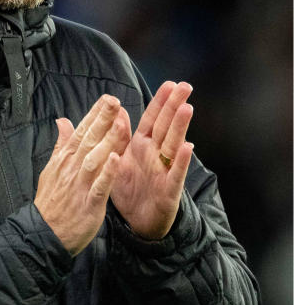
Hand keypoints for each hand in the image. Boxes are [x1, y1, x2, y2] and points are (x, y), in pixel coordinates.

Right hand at [35, 95, 129, 255]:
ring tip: (120, 124)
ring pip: (95, 159)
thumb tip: (62, 121)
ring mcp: (80, 185)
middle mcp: (72, 169)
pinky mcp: (89, 204)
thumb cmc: (51, 202)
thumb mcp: (51, 169)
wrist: (44, 234)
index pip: (80, 132)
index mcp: (65, 160)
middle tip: (114, 101)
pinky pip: (100, 186)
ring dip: (107, 142)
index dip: (94, 115)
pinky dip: (107, 173)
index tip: (107, 98)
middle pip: (88, 140)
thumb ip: (61, 145)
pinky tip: (116, 160)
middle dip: (102, 120)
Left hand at [110, 81, 193, 238]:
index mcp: (142, 146)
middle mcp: (156, 154)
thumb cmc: (130, 188)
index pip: (152, 119)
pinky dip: (181, 160)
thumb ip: (118, 136)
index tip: (170, 83)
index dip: (160, 102)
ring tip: (187, 108)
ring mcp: (165, 170)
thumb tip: (117, 110)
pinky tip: (188, 147)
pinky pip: (175, 173)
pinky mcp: (169, 189)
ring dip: (180, 127)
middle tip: (185, 86)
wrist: (136, 222)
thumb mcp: (120, 159)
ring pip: (174, 145)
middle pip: (166, 126)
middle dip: (174, 106)